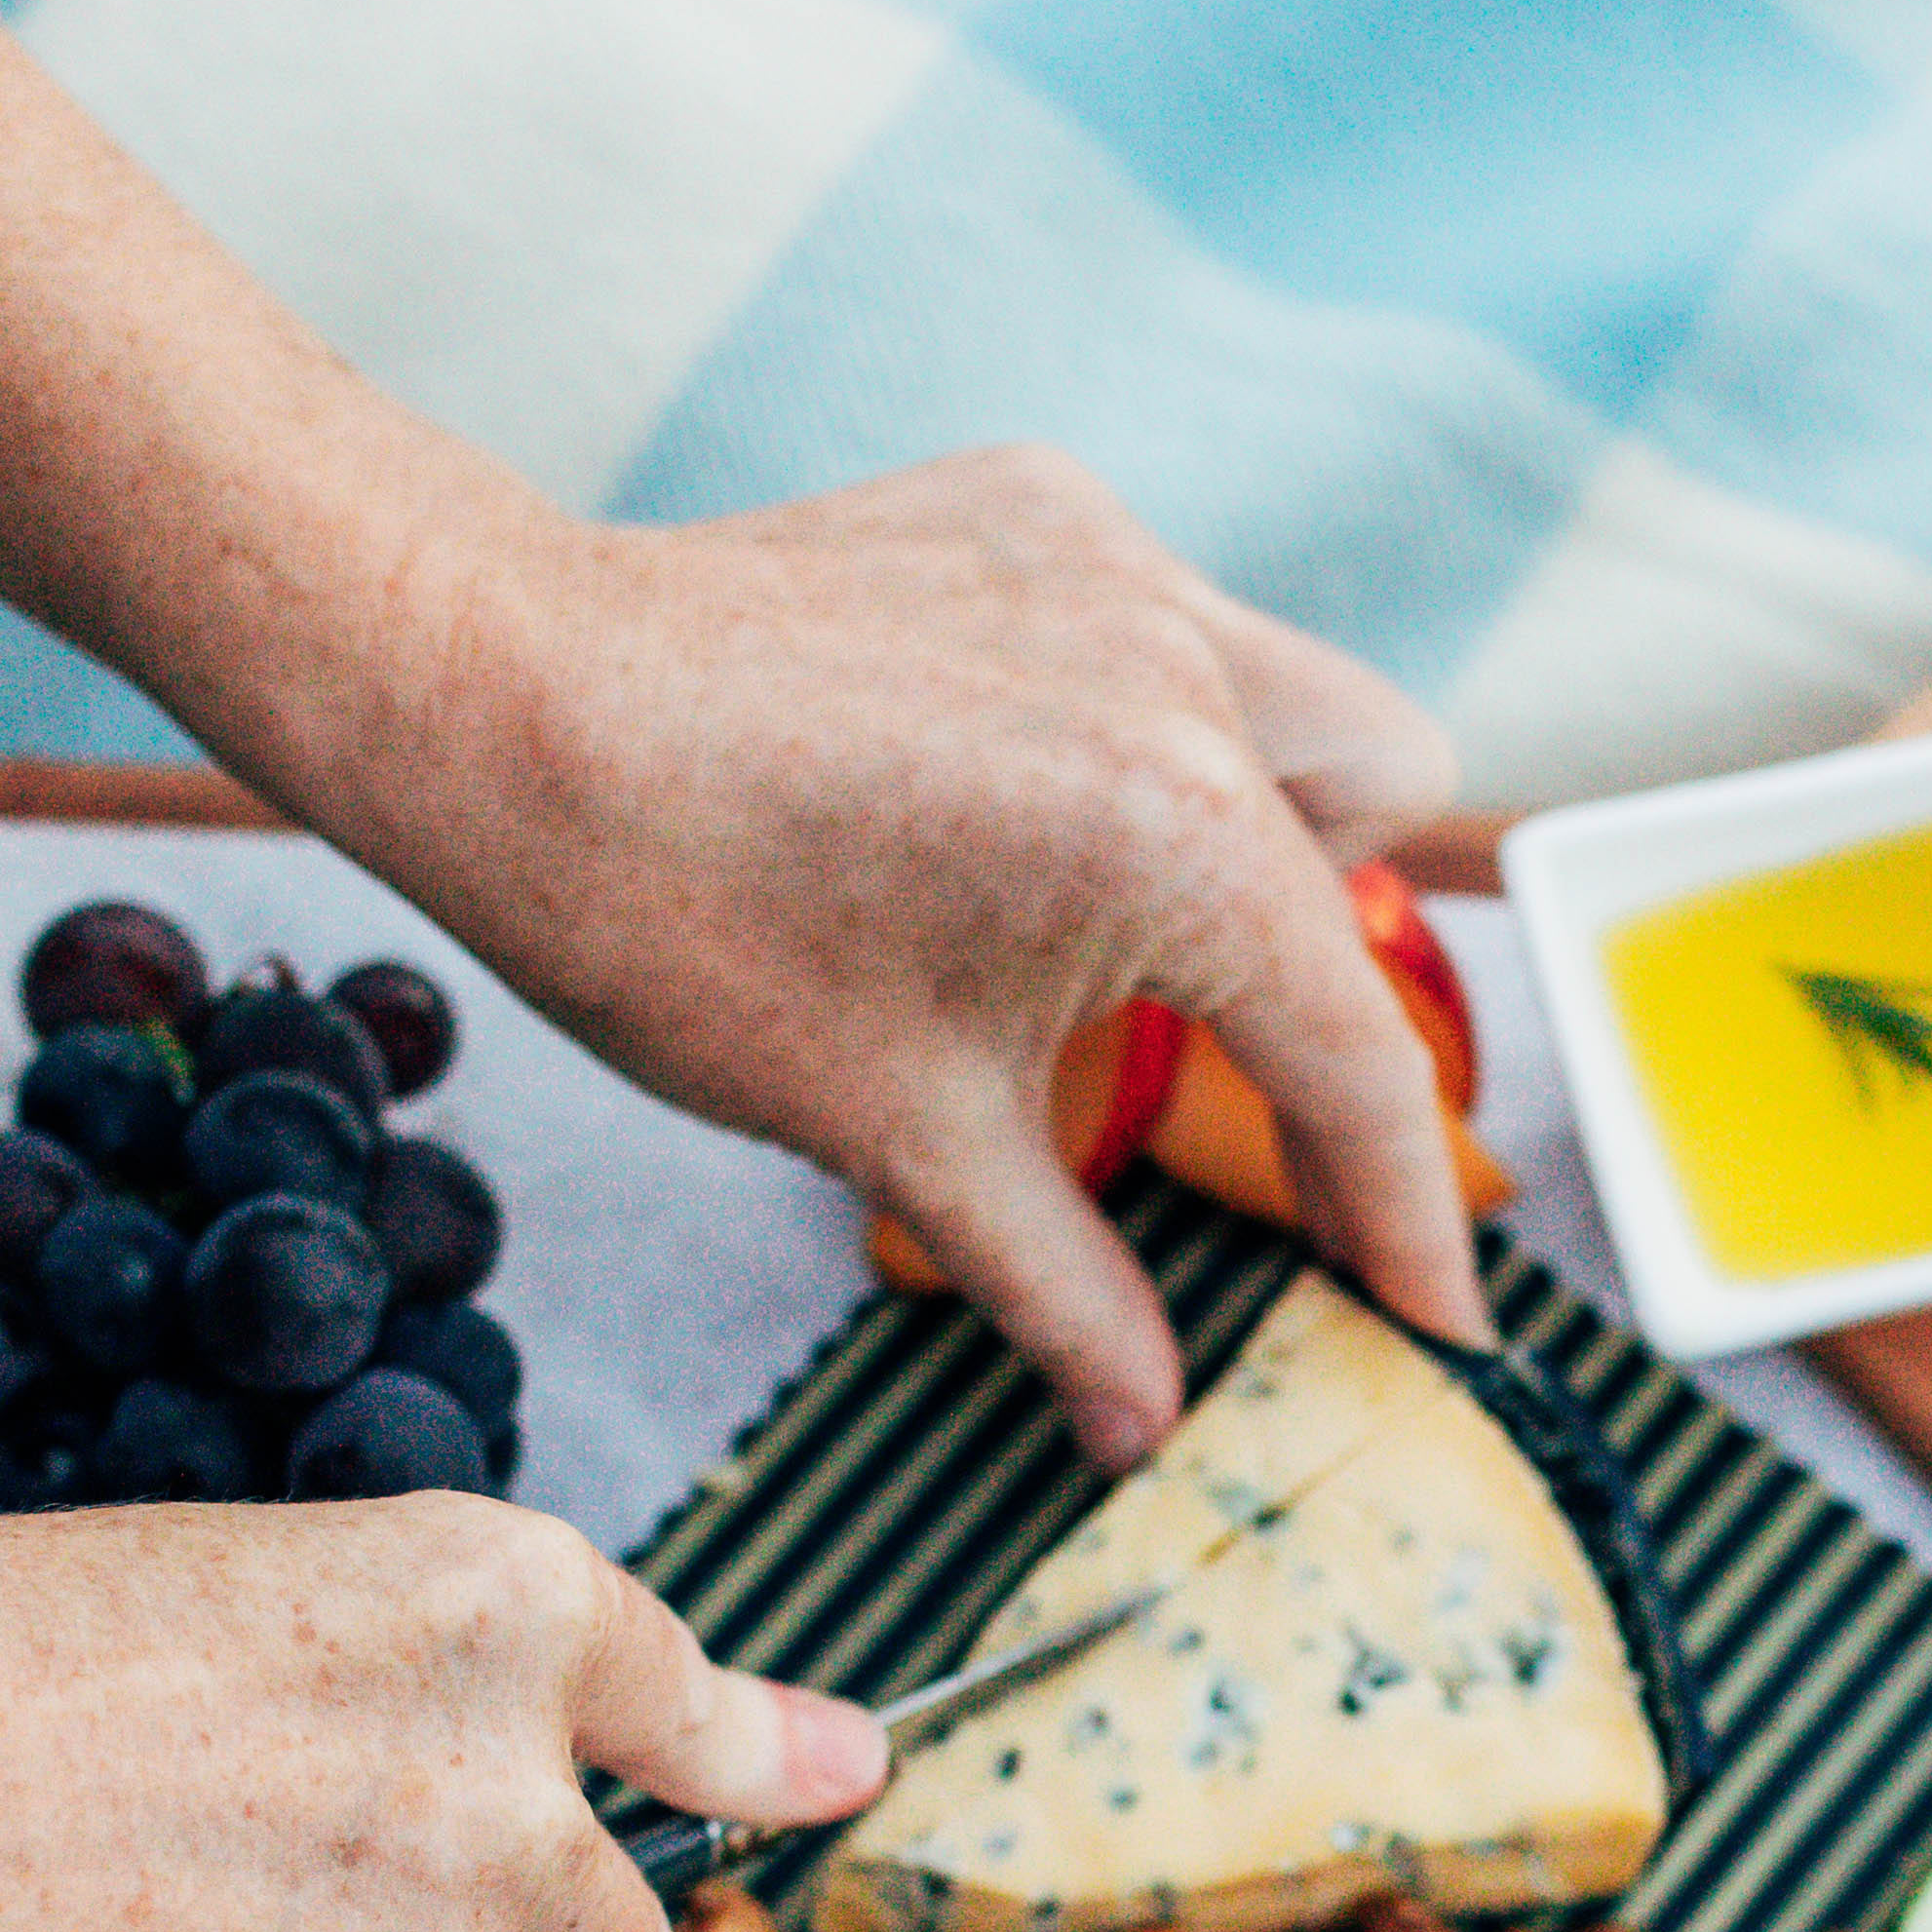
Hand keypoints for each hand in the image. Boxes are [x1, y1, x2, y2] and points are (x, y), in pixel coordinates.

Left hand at [314, 441, 1478, 1464]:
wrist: (493, 705)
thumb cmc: (678, 920)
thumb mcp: (898, 1134)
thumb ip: (1066, 1282)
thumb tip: (1149, 1426)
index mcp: (1178, 838)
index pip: (1357, 1053)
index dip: (1407, 1210)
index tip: (1438, 1316)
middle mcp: (1185, 673)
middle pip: (1386, 818)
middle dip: (1334, 956)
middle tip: (1228, 1064)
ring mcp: (1114, 567)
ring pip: (1296, 699)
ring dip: (1258, 821)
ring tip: (1109, 918)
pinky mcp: (1036, 505)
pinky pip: (1164, 625)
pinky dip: (1133, 720)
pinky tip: (1009, 790)